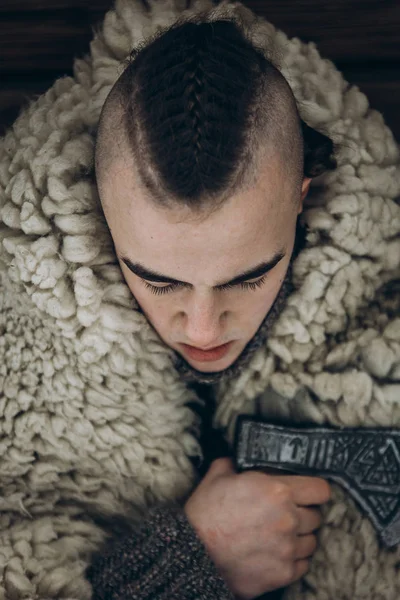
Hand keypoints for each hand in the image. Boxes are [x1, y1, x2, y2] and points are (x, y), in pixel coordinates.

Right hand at [184, 457, 330, 599]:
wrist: (193, 553)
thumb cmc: (204, 513)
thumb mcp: (218, 476)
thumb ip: (235, 464)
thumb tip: (238, 459)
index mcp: (278, 490)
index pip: (320, 489)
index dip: (314, 490)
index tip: (307, 493)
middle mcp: (289, 518)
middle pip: (316, 516)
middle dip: (303, 514)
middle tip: (285, 515)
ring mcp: (288, 548)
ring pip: (311, 541)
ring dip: (299, 537)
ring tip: (280, 536)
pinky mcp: (283, 573)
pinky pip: (303, 564)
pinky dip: (293, 559)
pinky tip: (276, 553)